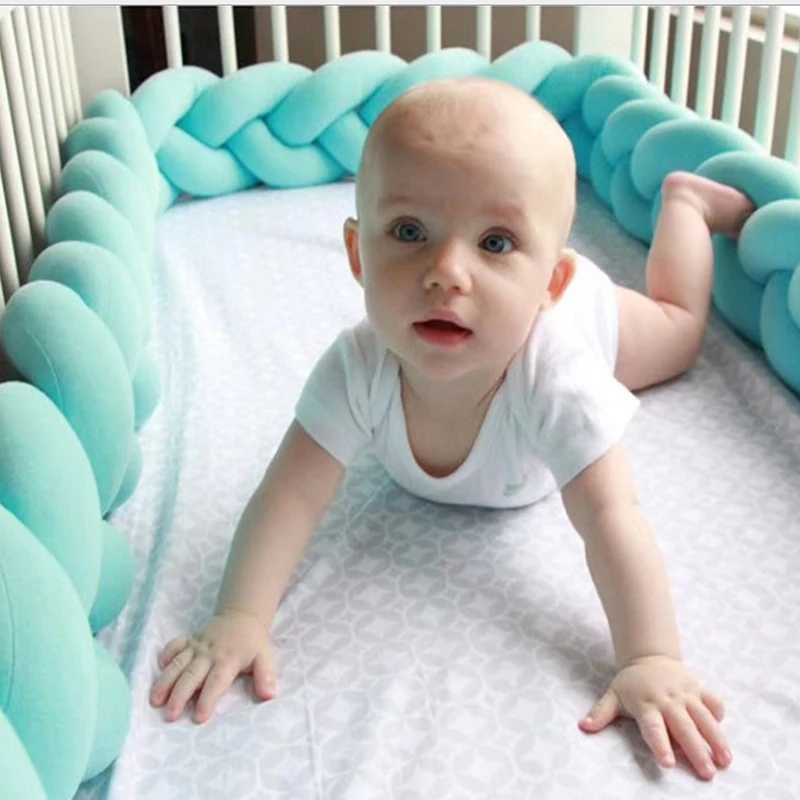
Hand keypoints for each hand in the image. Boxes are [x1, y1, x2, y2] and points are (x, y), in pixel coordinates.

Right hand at [149, 608, 275, 723]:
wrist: (241, 616)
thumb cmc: (253, 643)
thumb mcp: (266, 657)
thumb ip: (266, 676)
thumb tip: (269, 695)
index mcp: (228, 659)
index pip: (216, 682)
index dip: (208, 699)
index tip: (199, 717)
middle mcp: (209, 653)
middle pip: (191, 676)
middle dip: (180, 696)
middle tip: (170, 716)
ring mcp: (196, 645)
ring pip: (177, 664)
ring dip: (165, 682)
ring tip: (154, 701)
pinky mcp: (188, 639)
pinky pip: (173, 646)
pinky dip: (165, 656)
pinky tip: (157, 670)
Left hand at [578, 655, 731, 779]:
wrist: (648, 655)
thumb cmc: (631, 683)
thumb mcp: (613, 695)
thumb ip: (601, 713)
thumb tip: (583, 727)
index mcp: (646, 704)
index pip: (653, 728)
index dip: (660, 745)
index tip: (668, 763)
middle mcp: (667, 700)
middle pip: (683, 727)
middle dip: (696, 750)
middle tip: (707, 773)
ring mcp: (685, 693)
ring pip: (703, 718)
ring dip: (716, 739)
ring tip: (725, 761)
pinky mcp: (698, 688)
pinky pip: (713, 701)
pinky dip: (719, 715)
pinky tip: (724, 733)